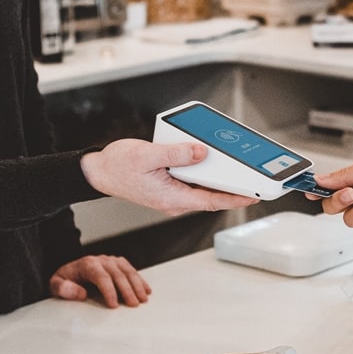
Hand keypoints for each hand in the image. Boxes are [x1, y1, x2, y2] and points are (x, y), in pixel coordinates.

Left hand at [50, 255, 151, 307]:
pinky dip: (140, 280)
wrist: (69, 271)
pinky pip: (131, 270)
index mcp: (87, 264)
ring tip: (142, 299)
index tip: (114, 305)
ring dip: (137, 285)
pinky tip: (146, 290)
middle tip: (133, 304)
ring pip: (128, 271)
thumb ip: (63, 289)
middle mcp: (101, 260)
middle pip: (118, 274)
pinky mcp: (118, 263)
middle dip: (127, 290)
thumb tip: (80, 293)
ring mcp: (111, 261)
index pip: (102, 277)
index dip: (109, 291)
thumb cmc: (65, 280)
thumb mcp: (55, 285)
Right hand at [80, 139, 258, 214]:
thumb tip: (201, 152)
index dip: (236, 198)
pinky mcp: (168, 188)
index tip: (254, 195)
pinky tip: (210, 162)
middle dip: (233, 188)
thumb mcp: (148, 155)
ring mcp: (172, 195)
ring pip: (202, 189)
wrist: (98, 171)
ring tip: (237, 169)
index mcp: (172, 197)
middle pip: (211, 196)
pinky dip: (204, 174)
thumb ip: (176, 154)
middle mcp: (174, 201)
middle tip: (253, 179)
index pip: (212, 201)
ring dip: (219, 181)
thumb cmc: (118, 166)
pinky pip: (192, 183)